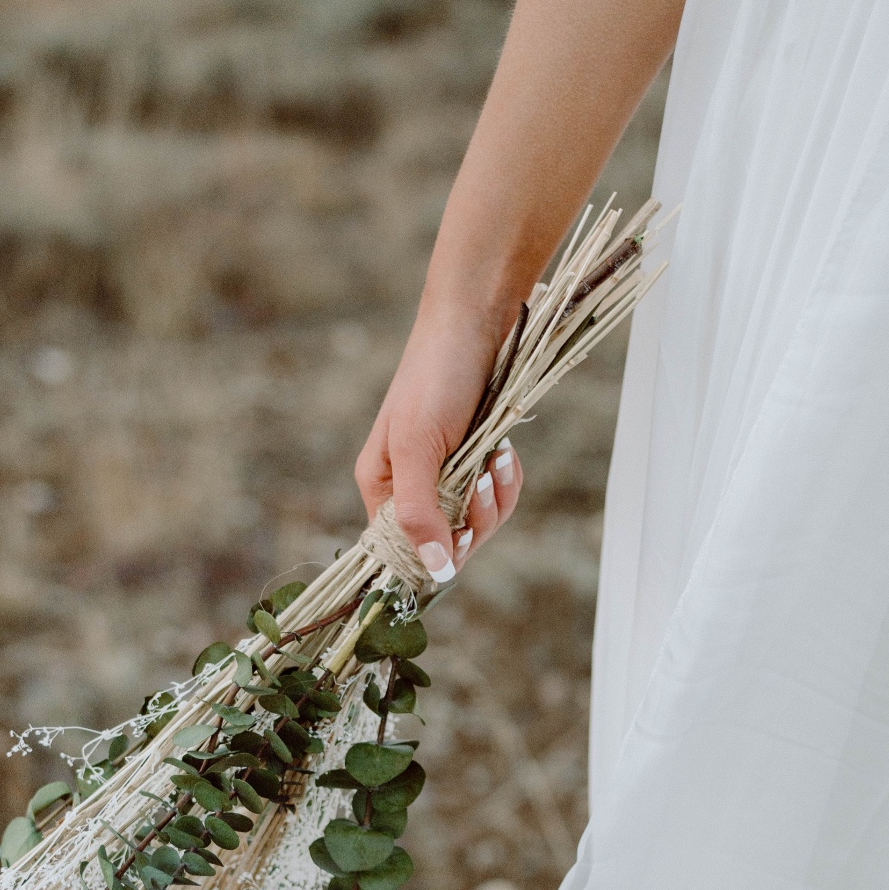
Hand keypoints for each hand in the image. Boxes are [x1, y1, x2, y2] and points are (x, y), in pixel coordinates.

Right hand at [354, 303, 524, 584]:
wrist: (476, 320)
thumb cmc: (435, 376)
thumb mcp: (419, 448)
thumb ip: (419, 511)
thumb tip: (432, 569)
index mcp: (382, 486)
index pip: (400, 549)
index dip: (431, 554)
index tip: (459, 537)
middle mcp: (411, 486)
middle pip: (446, 542)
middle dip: (473, 520)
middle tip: (482, 481)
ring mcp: (447, 475)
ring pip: (477, 522)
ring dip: (494, 497)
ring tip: (497, 459)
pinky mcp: (477, 461)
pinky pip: (497, 496)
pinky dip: (506, 480)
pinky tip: (506, 453)